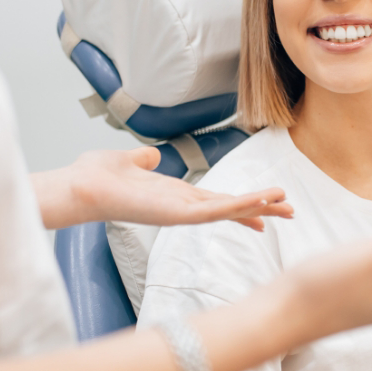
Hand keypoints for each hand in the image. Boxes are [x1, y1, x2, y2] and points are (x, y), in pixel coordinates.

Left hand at [37, 147, 293, 229]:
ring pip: (227, 210)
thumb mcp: (128, 161)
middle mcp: (180, 207)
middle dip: (260, 208)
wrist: (80, 186)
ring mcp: (180, 213)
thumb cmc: (97, 177)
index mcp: (174, 195)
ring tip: (286, 204)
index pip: (215, 200)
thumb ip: (143, 160)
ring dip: (257, 206)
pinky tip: (259, 203)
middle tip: (291, 211)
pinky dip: (238, 207)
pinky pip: (214, 212)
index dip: (242, 203)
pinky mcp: (175, 215)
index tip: (266, 207)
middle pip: (229, 208)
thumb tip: (151, 155)